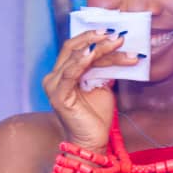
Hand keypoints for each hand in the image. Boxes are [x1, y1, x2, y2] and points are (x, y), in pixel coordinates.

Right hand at [42, 31, 135, 150]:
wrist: (92, 141)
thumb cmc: (96, 115)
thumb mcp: (102, 84)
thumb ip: (103, 68)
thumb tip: (116, 48)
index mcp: (63, 73)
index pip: (76, 47)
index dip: (93, 37)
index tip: (113, 31)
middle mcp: (54, 76)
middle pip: (74, 48)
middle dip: (96, 39)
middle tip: (117, 35)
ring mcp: (54, 86)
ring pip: (76, 58)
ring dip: (99, 48)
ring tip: (117, 43)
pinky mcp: (58, 96)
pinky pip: (70, 73)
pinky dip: (81, 61)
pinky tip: (93, 53)